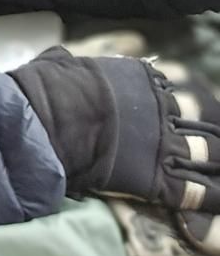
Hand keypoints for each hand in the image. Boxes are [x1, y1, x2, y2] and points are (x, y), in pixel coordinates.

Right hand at [10, 46, 219, 216]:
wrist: (52, 119)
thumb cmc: (52, 88)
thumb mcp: (61, 61)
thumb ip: (70, 60)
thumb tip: (59, 56)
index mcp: (140, 78)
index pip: (172, 89)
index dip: (174, 105)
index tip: (175, 114)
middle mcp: (160, 108)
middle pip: (199, 119)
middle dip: (208, 131)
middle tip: (212, 142)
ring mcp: (164, 143)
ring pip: (209, 152)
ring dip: (216, 160)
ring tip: (219, 168)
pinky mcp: (159, 178)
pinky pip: (197, 191)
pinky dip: (210, 197)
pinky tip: (215, 199)